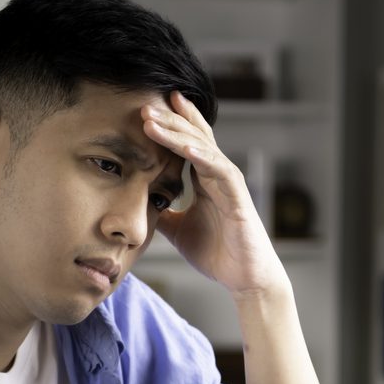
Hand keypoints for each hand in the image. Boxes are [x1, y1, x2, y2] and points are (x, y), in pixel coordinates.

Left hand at [140, 92, 287, 300]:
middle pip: (193, 137)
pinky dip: (202, 157)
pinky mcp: (238, 196)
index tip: (146, 109)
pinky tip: (184, 146)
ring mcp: (228, 183)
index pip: (186, 144)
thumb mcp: (178, 230)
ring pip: (202, 148)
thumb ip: (163, 213)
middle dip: (169, 120)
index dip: (170, 125)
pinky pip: (218, 170)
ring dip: (177, 133)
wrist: (245, 279)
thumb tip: (139, 207)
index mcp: (204, 180)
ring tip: (152, 121)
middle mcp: (217, 175)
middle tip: (144, 104)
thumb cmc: (218, 254)